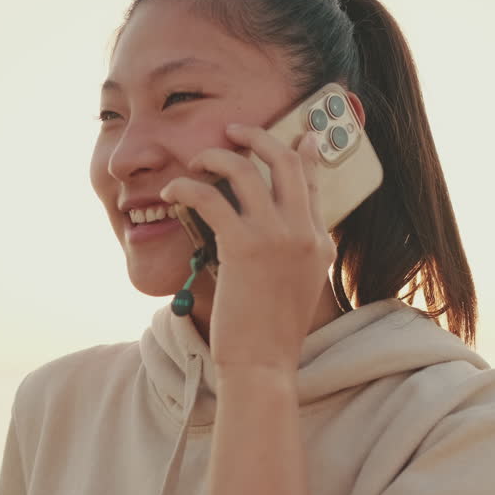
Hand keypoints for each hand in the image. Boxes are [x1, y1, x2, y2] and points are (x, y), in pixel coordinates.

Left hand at [160, 123, 335, 372]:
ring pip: (247, 170)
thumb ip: (295, 254)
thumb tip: (275, 234)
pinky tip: (174, 191)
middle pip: (286, 161)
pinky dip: (189, 186)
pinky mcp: (244, 245)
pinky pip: (212, 197)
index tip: (300, 135)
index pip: (315, 183)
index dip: (305, 153)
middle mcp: (304, 232)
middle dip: (258, 136)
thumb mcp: (298, 288)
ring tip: (197, 160)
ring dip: (217, 156)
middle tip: (234, 130)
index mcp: (319, 242)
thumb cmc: (271, 334)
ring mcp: (277, 236)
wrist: (263, 364)